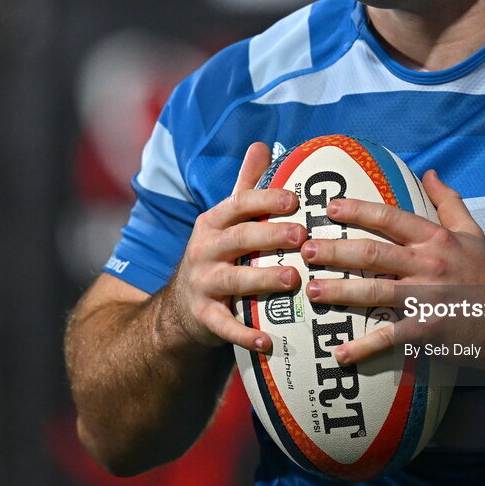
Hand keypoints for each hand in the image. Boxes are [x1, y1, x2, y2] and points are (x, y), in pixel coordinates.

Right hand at [161, 142, 304, 353]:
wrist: (181, 306)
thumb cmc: (220, 253)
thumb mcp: (227, 219)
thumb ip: (246, 185)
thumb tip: (260, 145)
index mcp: (214, 222)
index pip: (239, 203)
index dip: (266, 199)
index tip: (296, 198)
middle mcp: (205, 249)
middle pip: (239, 238)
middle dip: (270, 235)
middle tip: (303, 235)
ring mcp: (202, 284)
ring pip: (233, 280)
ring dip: (263, 279)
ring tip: (293, 279)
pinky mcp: (204, 317)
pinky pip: (224, 325)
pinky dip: (244, 334)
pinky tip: (267, 340)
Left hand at [298, 169, 484, 367]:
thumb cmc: (484, 273)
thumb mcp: (471, 231)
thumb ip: (448, 201)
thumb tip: (429, 173)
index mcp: (434, 239)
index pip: (390, 218)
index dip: (358, 211)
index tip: (330, 209)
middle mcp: (427, 265)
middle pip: (372, 254)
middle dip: (335, 251)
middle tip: (306, 251)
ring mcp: (424, 298)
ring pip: (373, 291)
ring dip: (339, 291)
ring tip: (312, 290)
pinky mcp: (425, 329)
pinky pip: (388, 337)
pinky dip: (363, 346)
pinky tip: (339, 352)